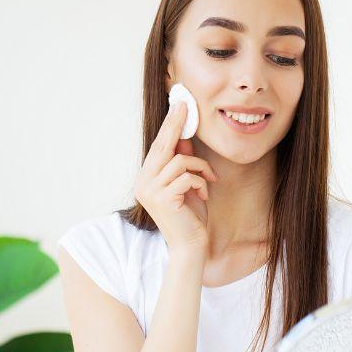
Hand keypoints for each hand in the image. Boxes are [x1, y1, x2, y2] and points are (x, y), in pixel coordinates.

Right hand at [134, 100, 218, 251]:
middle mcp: (143, 182)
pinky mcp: (163, 198)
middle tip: (186, 105)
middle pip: (163, 145)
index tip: (179, 104)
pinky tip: (204, 196)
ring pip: (180, 161)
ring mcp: (150, 190)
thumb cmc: (190, 216)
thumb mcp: (188, 184)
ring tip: (208, 181)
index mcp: (147, 177)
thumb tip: (185, 137)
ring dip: (201, 169)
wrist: (191, 246)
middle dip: (177, 124)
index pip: (158, 146)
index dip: (169, 124)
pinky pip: (187, 176)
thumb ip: (183, 162)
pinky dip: (201, 182)